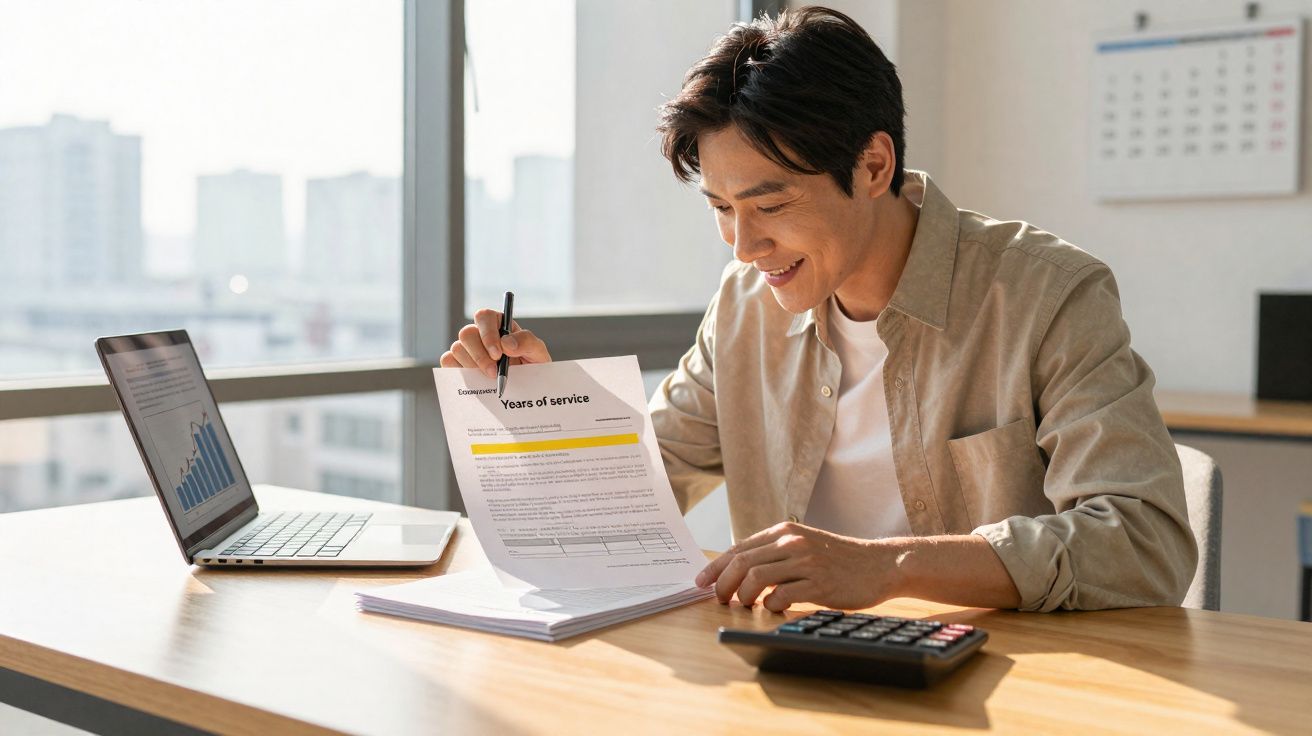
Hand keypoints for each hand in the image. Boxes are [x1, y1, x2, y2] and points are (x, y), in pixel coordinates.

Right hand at [439, 308, 551, 377]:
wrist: (526, 388)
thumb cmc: (532, 365)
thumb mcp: (538, 352)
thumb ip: (526, 341)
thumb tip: (506, 342)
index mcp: (498, 324)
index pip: (484, 317)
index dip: (487, 334)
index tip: (498, 354)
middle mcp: (480, 333)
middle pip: (467, 333)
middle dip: (480, 355)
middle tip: (493, 373)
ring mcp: (467, 348)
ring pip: (457, 348)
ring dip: (472, 365)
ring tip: (489, 379)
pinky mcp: (458, 363)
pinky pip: (448, 361)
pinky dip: (458, 370)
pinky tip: (475, 380)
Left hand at [695, 522, 901, 612]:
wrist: (880, 564)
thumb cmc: (838, 559)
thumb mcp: (804, 545)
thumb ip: (775, 553)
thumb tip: (737, 570)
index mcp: (784, 532)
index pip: (738, 548)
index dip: (715, 567)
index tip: (701, 582)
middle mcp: (792, 543)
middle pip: (742, 562)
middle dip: (723, 584)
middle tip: (718, 599)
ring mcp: (806, 562)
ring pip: (757, 578)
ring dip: (744, 596)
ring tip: (746, 605)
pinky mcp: (820, 583)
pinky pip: (782, 595)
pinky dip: (770, 605)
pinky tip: (774, 609)